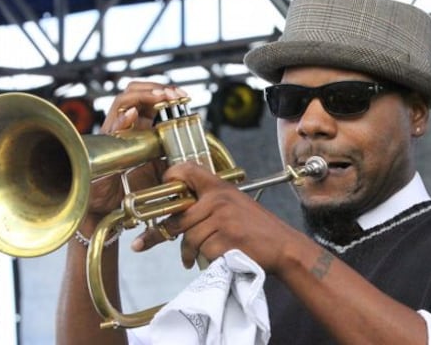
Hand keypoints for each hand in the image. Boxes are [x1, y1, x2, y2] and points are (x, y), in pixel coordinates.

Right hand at [84, 82, 187, 222]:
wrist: (107, 204)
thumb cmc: (129, 187)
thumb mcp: (158, 166)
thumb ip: (170, 153)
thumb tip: (195, 145)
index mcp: (139, 126)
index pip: (150, 98)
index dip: (166, 92)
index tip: (183, 95)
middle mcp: (126, 124)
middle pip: (136, 91)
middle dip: (157, 88)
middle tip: (174, 94)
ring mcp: (114, 131)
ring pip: (124, 100)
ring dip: (145, 95)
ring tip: (161, 97)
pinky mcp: (104, 144)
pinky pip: (112, 126)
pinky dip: (123, 119)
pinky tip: (132, 115)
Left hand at [131, 161, 302, 273]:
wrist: (283, 246)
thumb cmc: (259, 228)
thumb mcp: (236, 204)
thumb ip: (210, 202)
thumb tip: (180, 209)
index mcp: (220, 188)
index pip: (187, 171)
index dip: (170, 177)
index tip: (161, 187)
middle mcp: (219, 200)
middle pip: (179, 216)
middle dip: (163, 233)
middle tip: (147, 241)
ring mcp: (222, 220)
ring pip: (189, 237)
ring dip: (187, 252)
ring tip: (190, 258)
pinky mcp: (225, 240)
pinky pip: (202, 251)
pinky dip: (205, 258)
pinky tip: (213, 258)